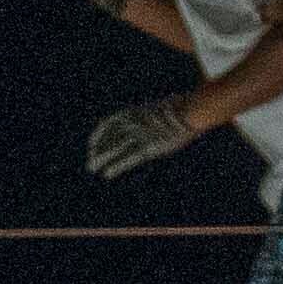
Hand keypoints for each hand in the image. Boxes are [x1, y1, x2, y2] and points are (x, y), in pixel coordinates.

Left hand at [84, 94, 204, 180]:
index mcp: (134, 113)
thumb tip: (152, 119)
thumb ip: (151, 118)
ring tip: (93, 169)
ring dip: (103, 159)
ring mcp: (142, 134)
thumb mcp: (162, 110)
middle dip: (98, 151)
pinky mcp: (151, 146)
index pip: (108, 124)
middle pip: (110, 138)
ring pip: (116, 148)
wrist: (192, 111)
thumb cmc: (182, 110)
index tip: (91, 146)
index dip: (99, 137)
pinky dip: (117, 166)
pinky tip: (107, 174)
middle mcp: (134, 123)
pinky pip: (130, 158)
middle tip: (90, 163)